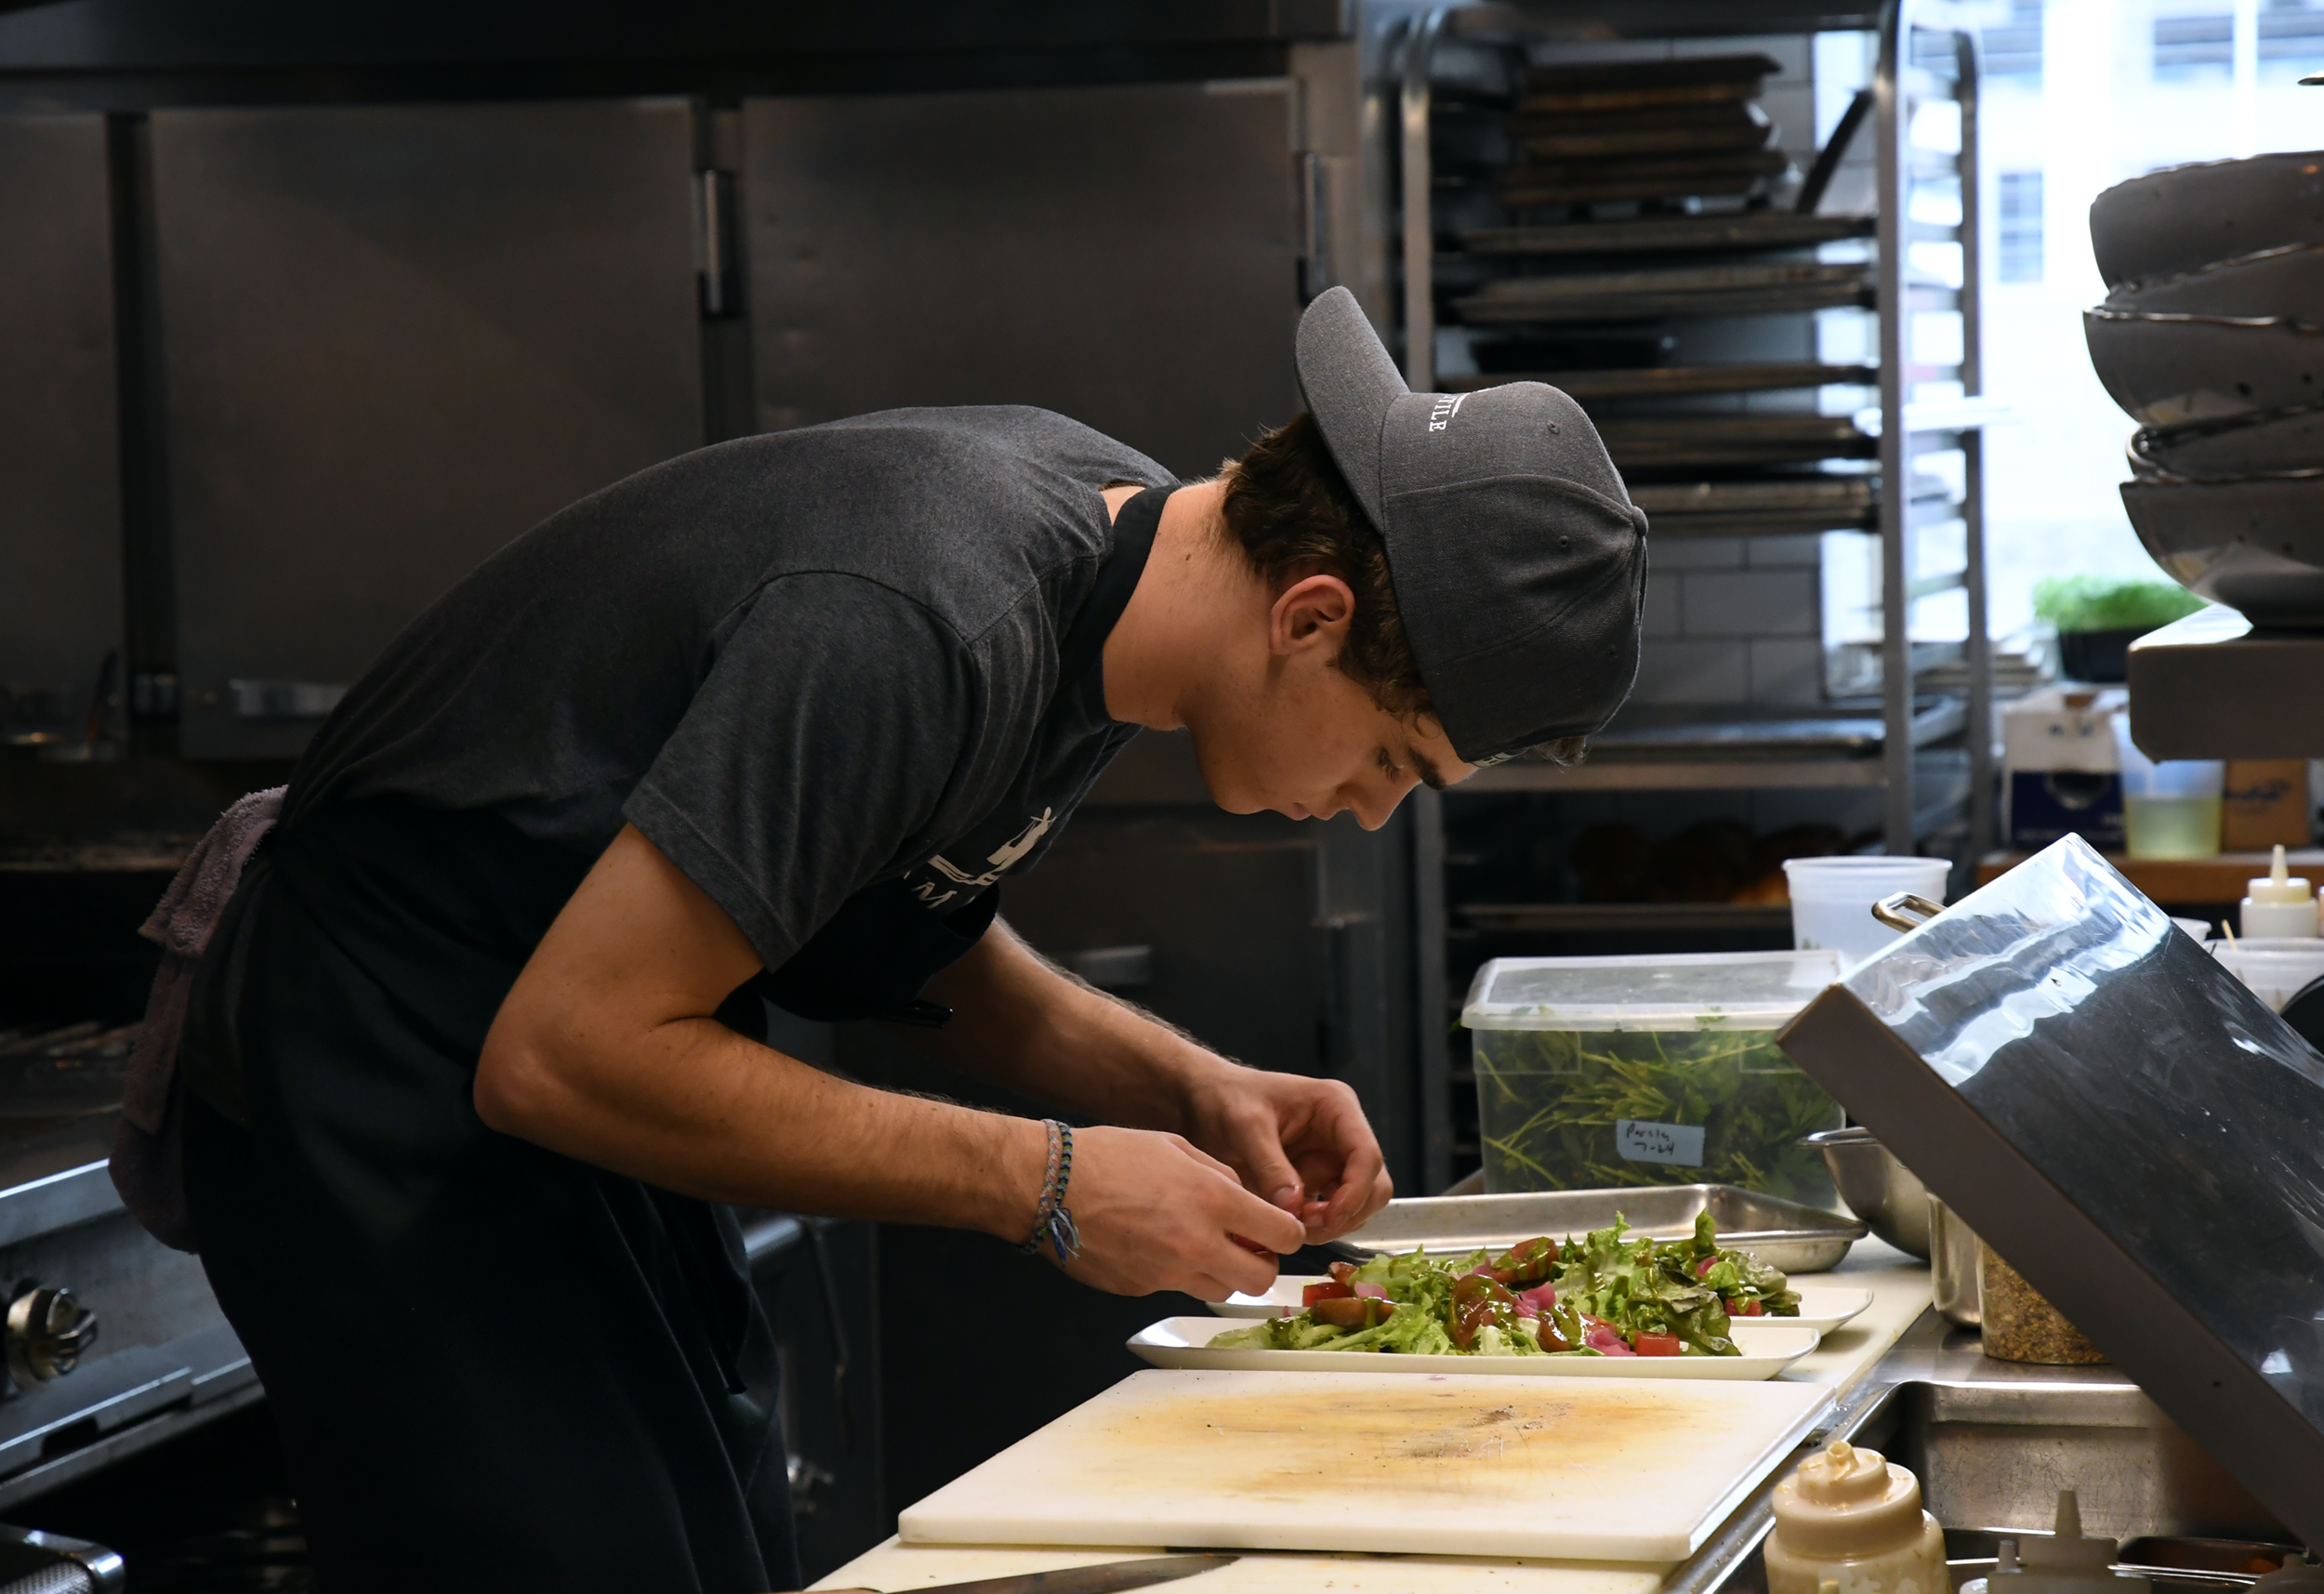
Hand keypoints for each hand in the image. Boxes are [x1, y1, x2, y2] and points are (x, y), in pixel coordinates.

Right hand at [1048, 1125, 1305, 1299]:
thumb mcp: (1176, 1146)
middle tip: (1248, 1246)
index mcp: (1212, 1200)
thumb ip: (1221, 1175)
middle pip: (1260, 1278)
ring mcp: (1167, 1273)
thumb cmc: (1107, 1157)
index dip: (1288, 1233)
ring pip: (1222, 1291)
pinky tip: (1158, 1246)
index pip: (1283, 1234)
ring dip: (1224, 1273)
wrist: (1048, 1186)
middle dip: (1262, 1263)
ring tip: (1202, 1245)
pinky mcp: (1141, 1290)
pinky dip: (1179, 1274)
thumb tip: (1246, 1200)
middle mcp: (1196, 1244)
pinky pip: (1177, 1289)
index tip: (1281, 1230)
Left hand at [1182, 1067, 1393, 1243]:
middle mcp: (1342, 1132)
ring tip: (1292, 1226)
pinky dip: (1316, 1224)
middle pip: (1373, 1184)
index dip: (1355, 1192)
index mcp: (1336, 1106)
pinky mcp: (1316, 1177)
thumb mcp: (1245, 1126)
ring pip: (1357, 1203)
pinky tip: (1287, 1223)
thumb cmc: (1224, 1098)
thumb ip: (1271, 1166)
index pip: (1367, 1156)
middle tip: (1306, 1227)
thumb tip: (1294, 1207)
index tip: (1327, 1218)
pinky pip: (1331, 1210)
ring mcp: (1331, 1156)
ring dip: (1332, 1223)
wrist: (1202, 1101)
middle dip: (1346, 1212)